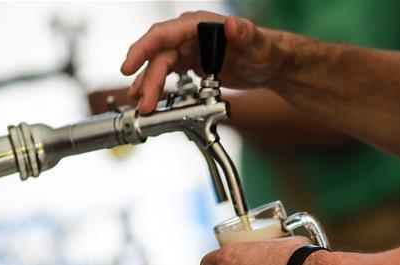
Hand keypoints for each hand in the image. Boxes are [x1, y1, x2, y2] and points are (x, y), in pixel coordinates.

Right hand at [120, 11, 286, 113]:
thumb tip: (232, 24)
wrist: (270, 64)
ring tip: (142, 106)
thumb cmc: (265, 50)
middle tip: (143, 104)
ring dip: (148, 86)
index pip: (164, 34)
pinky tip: (149, 100)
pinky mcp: (190, 64)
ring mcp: (188, 49)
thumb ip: (245, 34)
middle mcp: (188, 35)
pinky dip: (157, 87)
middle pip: (159, 56)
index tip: (129, 65)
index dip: (143, 49)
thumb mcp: (258, 44)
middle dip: (148, 80)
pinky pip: (168, 74)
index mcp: (199, 25)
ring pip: (160, 67)